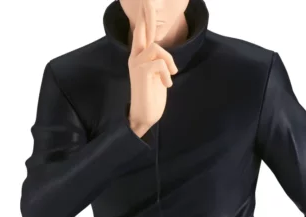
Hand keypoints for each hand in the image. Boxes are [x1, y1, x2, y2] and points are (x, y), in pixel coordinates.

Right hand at [128, 0, 176, 136]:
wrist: (145, 116)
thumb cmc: (153, 96)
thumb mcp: (158, 75)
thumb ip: (158, 62)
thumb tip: (164, 54)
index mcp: (138, 56)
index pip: (141, 32)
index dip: (146, 17)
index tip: (147, 1)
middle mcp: (134, 57)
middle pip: (142, 29)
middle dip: (148, 13)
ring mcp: (136, 64)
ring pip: (157, 49)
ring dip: (169, 61)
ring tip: (171, 74)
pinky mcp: (141, 73)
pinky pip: (160, 64)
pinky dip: (168, 74)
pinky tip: (167, 85)